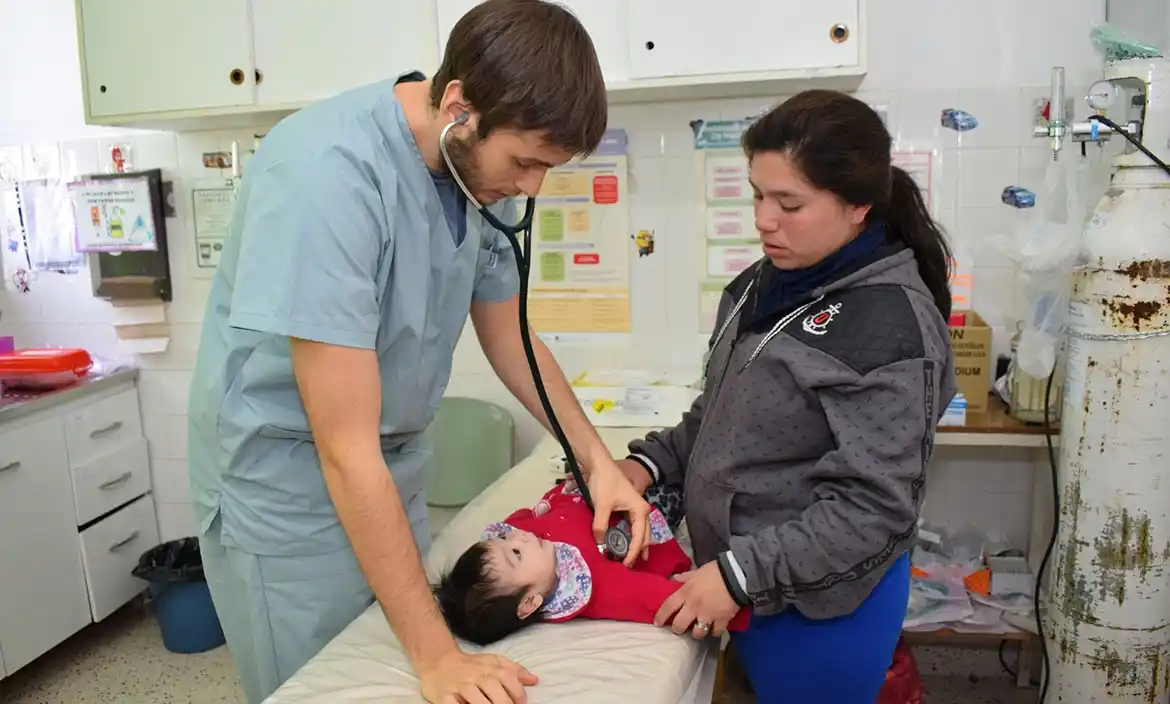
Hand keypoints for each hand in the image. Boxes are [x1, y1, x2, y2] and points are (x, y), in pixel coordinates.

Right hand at [418, 650, 537, 703]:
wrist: (438, 662)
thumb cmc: (470, 665)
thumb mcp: (492, 662)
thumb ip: (513, 670)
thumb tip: (534, 680)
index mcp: (490, 668)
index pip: (508, 678)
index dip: (517, 693)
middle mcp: (475, 676)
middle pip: (493, 688)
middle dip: (503, 703)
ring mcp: (459, 686)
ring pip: (474, 697)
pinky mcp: (444, 696)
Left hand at [586, 456, 651, 566]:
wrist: (600, 465)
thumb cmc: (604, 482)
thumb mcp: (601, 505)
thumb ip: (600, 526)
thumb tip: (599, 544)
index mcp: (640, 510)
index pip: (639, 538)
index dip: (633, 553)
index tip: (624, 565)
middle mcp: (642, 511)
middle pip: (644, 537)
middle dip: (638, 552)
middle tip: (629, 567)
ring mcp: (636, 509)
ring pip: (639, 532)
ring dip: (635, 545)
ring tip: (629, 560)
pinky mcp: (628, 508)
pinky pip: (632, 527)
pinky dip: (628, 537)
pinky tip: (623, 544)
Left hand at [654, 561, 740, 638]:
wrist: (735, 576)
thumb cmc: (715, 571)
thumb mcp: (696, 572)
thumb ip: (685, 577)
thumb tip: (674, 579)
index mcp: (686, 592)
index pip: (668, 606)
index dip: (660, 616)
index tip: (657, 623)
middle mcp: (693, 606)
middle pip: (679, 625)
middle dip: (677, 629)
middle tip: (679, 628)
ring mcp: (707, 615)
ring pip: (697, 633)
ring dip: (697, 633)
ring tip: (699, 631)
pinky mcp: (721, 620)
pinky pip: (716, 632)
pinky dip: (715, 631)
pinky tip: (716, 629)